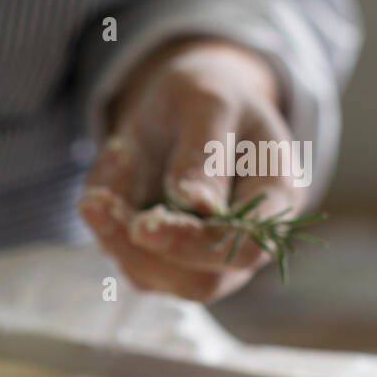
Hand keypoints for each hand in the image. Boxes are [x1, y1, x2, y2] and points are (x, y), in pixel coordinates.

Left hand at [79, 38, 305, 302]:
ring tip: (108, 166)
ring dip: (111, 231)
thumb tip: (196, 204)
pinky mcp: (154, 252)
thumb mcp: (209, 102)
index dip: (197, 246)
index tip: (144, 225)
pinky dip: (101, 213)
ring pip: (152, 276)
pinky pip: (119, 250)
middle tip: (99, 203)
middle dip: (145, 251)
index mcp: (277, 199)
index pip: (248, 248)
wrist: (183, 101)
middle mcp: (241, 238)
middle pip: (202, 282)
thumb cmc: (209, 95)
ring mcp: (197, 253)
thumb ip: (206, 151)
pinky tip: (113, 158)